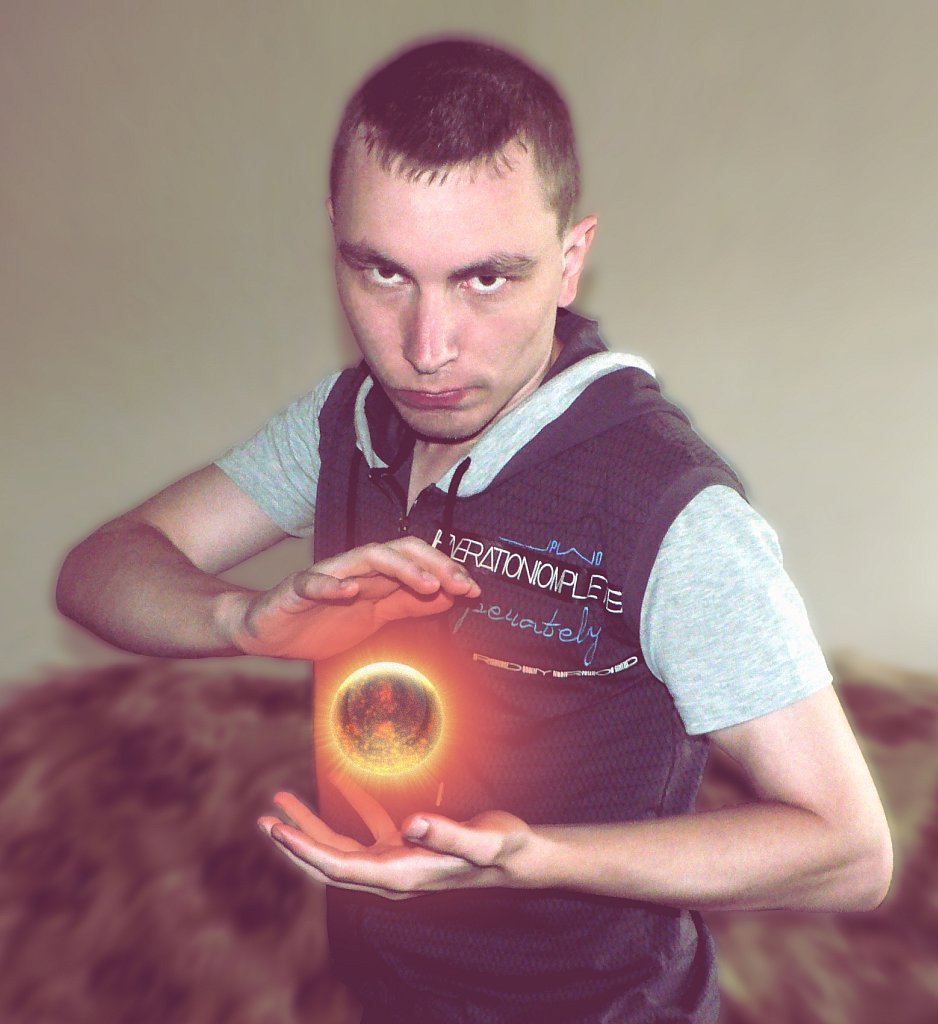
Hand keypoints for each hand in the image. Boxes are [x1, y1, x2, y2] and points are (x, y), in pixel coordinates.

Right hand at [220, 537, 479, 660]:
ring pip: (366, 558)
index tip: (474, 590)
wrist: (268, 632)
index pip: (418, 560)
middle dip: (433, 565)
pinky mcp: (297, 590)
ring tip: (424, 584)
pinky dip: (332, 584)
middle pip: (400, 551)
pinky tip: (350, 590)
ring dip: (399, 569)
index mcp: (376, 575)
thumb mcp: (376, 617)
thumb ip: (409, 606)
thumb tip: (449, 597)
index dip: (447, 571)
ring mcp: (327, 576)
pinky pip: (314, 581)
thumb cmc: (322, 622)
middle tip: (460, 584)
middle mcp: (356, 569)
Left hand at [257, 773, 540, 899]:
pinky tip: (339, 785)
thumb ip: (448, 833)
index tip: (277, 830)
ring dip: (312, 827)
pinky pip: (366, 830)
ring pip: (341, 847)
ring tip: (283, 803)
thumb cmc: (502, 847)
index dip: (304, 849)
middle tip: (263, 821)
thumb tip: (414, 822)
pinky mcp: (405, 847)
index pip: (338, 866)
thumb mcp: (481, 840)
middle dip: (294, 843)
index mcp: (401, 874)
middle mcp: (391, 873)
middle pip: (328, 863)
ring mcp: (396, 861)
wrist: (518, 856)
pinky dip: (349, 808)